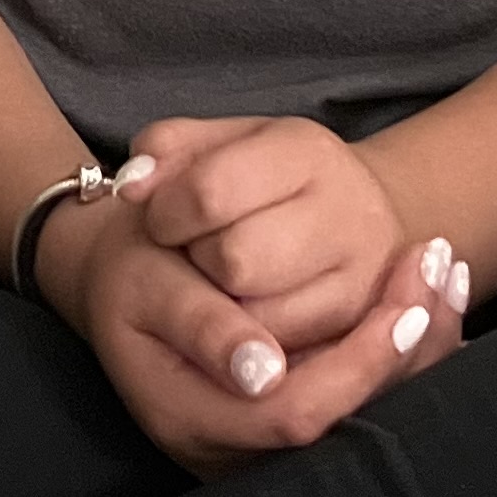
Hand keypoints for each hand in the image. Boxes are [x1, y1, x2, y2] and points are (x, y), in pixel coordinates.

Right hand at [35, 196, 461, 478]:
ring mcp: (269, 440)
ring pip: (366, 416)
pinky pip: (364, 398)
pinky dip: (406, 350)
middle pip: (346, 423)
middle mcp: (237, 448)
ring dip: (420, 350)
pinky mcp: (297, 413)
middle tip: (442, 268)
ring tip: (449, 275)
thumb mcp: (147, 280)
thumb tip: (263, 372)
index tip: (403, 300)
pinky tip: (436, 298)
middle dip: (404, 349)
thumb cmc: (133, 268)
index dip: (356, 363)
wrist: (127, 277)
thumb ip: (200, 325)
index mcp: (193, 419)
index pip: (295, 413)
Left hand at [121, 116, 464, 354]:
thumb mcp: (224, 142)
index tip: (164, 218)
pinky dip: (251, 337)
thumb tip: (133, 187)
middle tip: (201, 250)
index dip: (167, 213)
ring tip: (229, 277)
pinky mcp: (359, 329)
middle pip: (234, 261)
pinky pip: (279, 353)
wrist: (362, 215)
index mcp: (307, 151)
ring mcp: (361, 276)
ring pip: (256, 317)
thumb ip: (170, 147)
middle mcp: (347, 212)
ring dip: (223, 305)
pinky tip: (253, 307)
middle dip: (201, 260)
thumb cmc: (272, 178)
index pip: (209, 192)